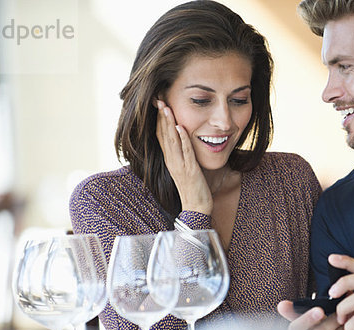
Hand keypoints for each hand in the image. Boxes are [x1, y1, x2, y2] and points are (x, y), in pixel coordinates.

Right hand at [156, 100, 212, 214]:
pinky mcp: (190, 170)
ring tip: (166, 108)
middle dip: (161, 116)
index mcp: (170, 159)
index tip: (157, 103)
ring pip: (172, 141)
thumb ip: (181, 154)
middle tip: (158, 98)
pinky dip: (183, 139)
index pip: (160, 135)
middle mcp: (171, 161)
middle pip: (163, 135)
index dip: (158, 119)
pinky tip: (181, 128)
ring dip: (169, 123)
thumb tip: (182, 140)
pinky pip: (186, 152)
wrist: (196, 207)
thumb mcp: (184, 168)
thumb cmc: (193, 187)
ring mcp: (179, 166)